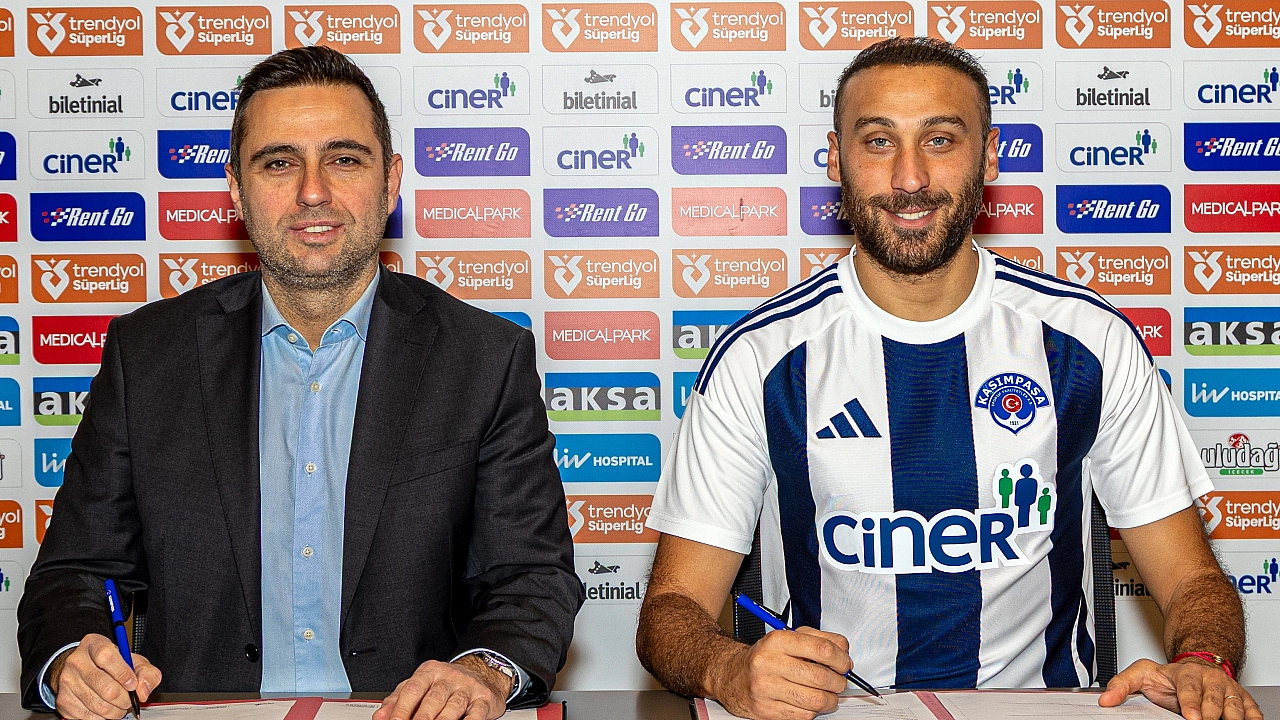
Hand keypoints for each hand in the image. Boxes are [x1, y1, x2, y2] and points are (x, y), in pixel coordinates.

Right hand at [50, 633, 161, 719]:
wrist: (86, 671)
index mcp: (94, 644)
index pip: (106, 657)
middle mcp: (77, 661)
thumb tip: (143, 691)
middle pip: (104, 685)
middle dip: (123, 698)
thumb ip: (146, 673)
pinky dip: (102, 717)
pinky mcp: (63, 700)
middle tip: (129, 700)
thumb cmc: (113, 665)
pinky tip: (106, 708)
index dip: (123, 673)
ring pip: (96, 704)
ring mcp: (67, 681)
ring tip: (120, 706)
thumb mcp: (134, 661)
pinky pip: (87, 716)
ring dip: (115, 710)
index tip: (133, 685)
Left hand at [372, 656, 509, 719]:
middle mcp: (449, 677)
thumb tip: (380, 717)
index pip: (412, 689)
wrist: (482, 673)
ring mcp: (468, 687)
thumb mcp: (419, 686)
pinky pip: (476, 713)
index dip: (402, 709)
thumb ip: (398, 700)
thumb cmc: (446, 684)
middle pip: (433, 699)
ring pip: (454, 706)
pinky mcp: (484, 699)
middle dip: (421, 718)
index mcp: (429, 672)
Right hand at [708, 627, 852, 719]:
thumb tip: (843, 651)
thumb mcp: (789, 638)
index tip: (845, 664)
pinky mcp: (765, 709)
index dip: (841, 659)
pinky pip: (803, 715)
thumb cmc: (765, 657)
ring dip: (829, 700)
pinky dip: (813, 711)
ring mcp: (766, 688)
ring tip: (827, 695)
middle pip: (820, 677)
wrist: (732, 676)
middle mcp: (768, 663)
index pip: (822, 649)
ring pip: (814, 700)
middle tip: (838, 682)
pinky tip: (808, 702)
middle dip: (838, 682)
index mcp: (777, 641)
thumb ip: (819, 639)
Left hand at [1100, 658, 1262, 719]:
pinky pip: (1253, 710)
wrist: (1195, 668)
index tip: (1191, 716)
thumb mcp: (1141, 675)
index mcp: (1186, 673)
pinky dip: (1252, 717)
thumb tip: (1106, 699)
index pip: (1189, 688)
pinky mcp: (1243, 699)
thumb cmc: (1169, 677)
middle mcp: (1210, 679)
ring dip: (1233, 716)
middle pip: (1214, 698)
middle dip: (1212, 713)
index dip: (1191, 702)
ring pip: (1235, 704)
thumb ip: (1122, 685)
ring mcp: (1227, 689)